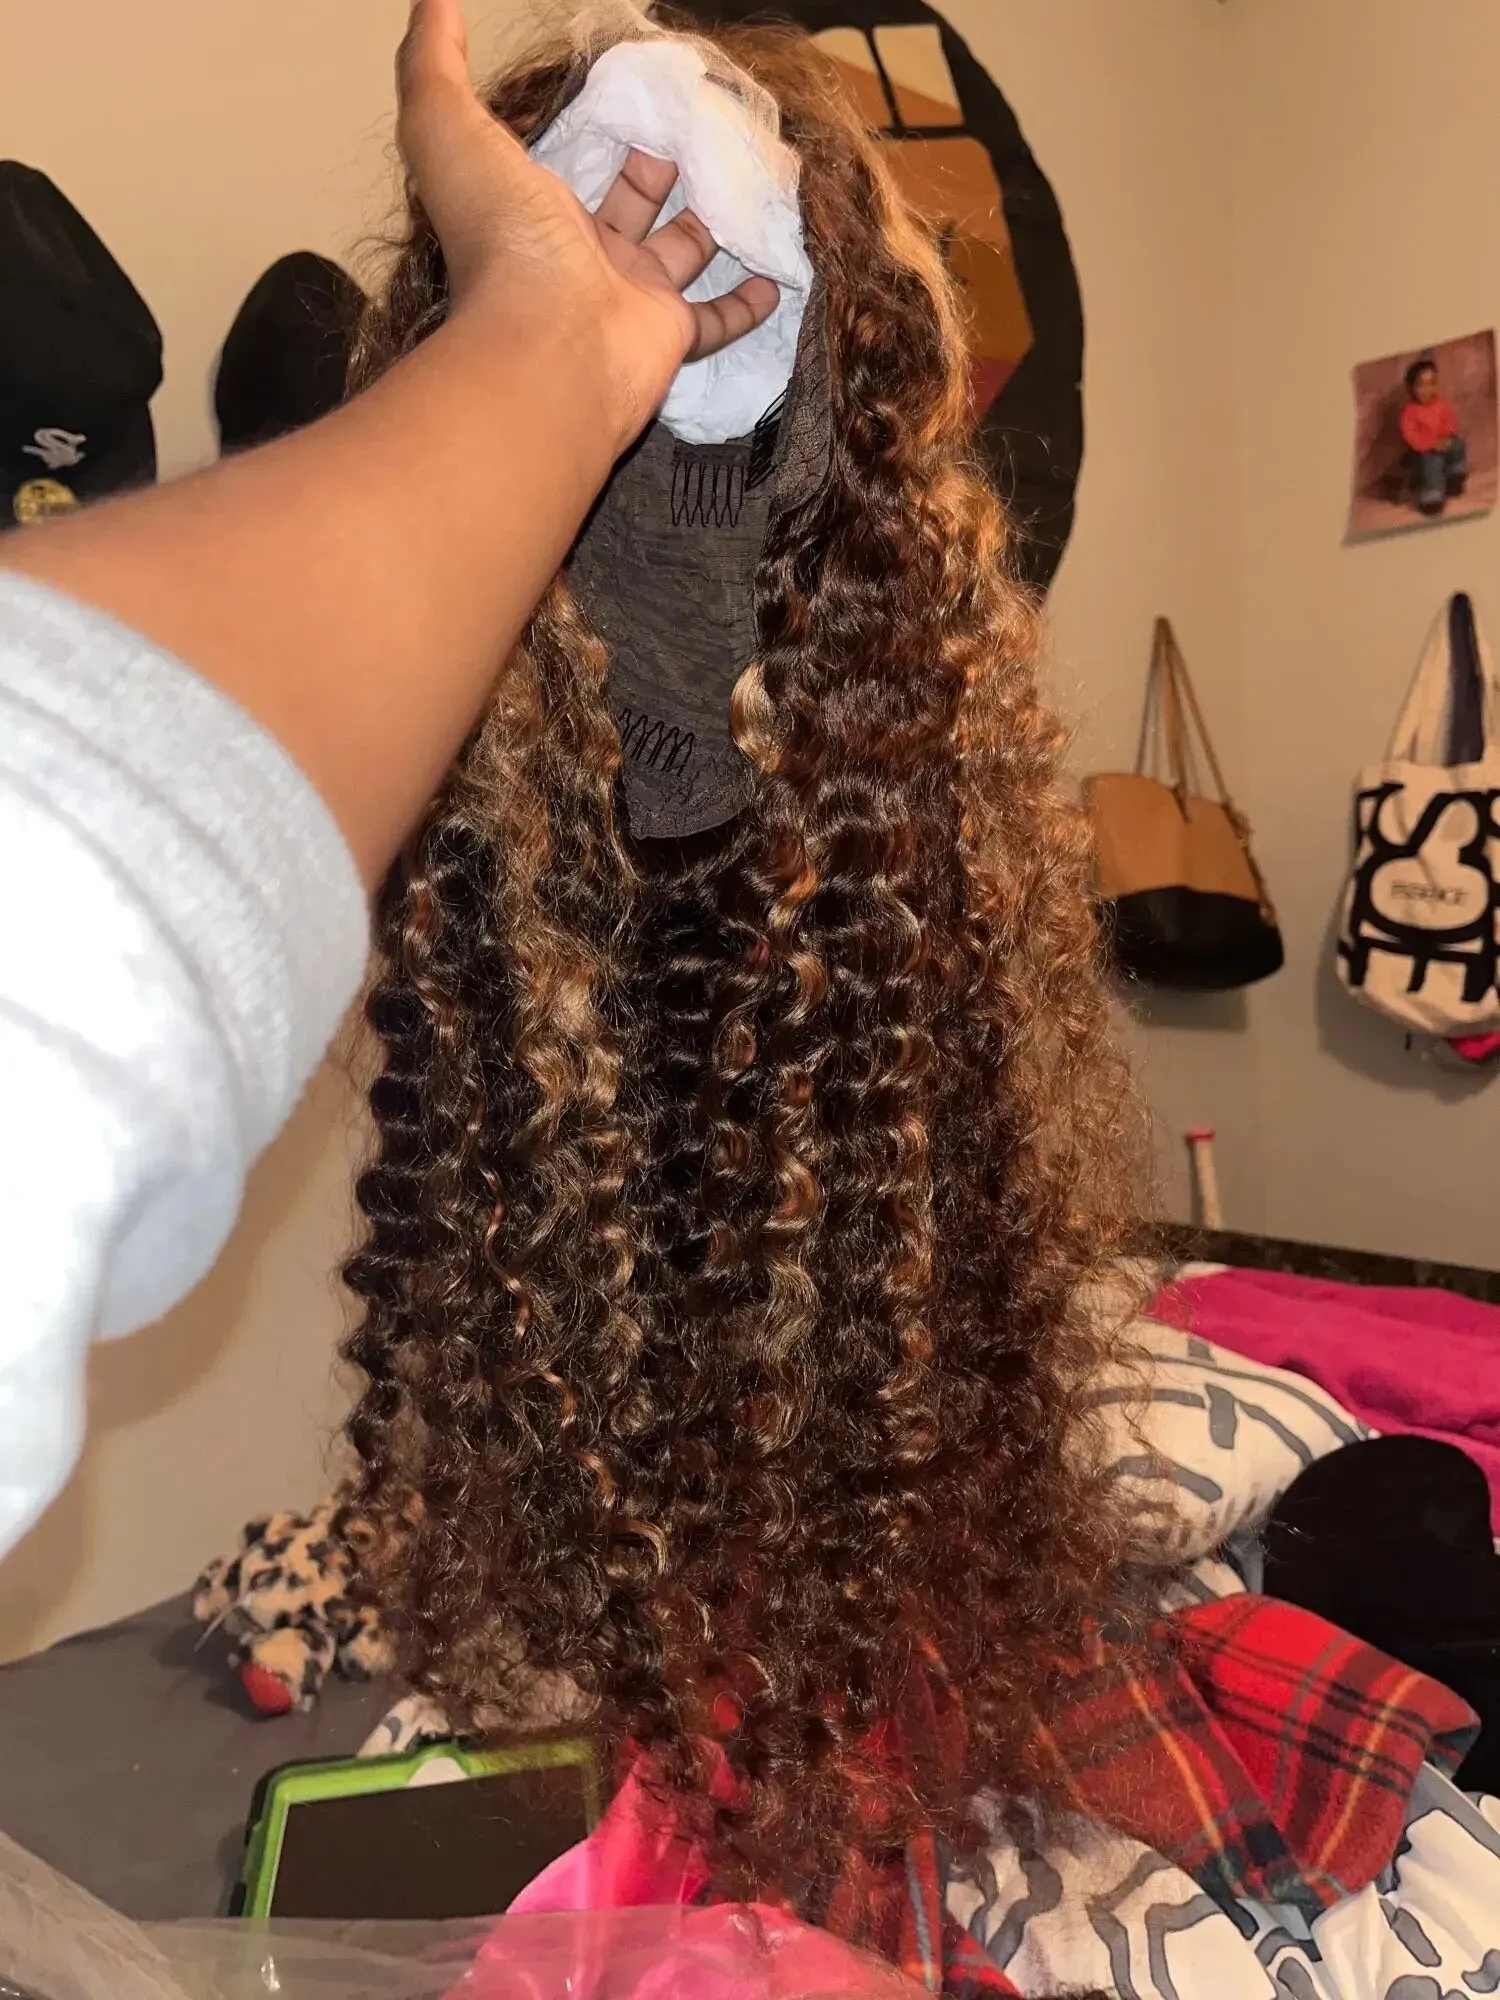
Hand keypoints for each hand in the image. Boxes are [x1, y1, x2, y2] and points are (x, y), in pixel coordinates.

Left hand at [396, 0, 780, 451]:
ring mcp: (630, 296)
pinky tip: (772, 275)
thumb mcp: (447, 126)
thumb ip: (434, 63)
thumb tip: (432, 3)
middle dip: (659, 163)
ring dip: (711, 221)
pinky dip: (745, 303)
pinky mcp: (671, 332)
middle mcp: (584, 255)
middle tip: (697, 124)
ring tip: (742, 182)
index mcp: (537, 209)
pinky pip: (714, 320)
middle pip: (632, 200)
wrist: (546, 344)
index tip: (636, 90)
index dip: (599, 126)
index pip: (572, 161)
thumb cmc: (502, 237)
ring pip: (680, 251)